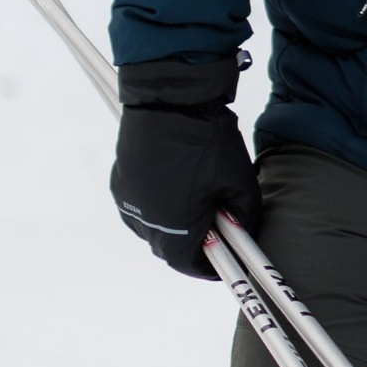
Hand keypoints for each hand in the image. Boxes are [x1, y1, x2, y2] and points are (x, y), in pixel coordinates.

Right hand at [111, 56, 263, 277]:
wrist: (171, 101)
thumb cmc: (207, 142)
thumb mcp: (240, 183)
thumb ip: (245, 216)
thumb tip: (244, 231)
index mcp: (174, 228)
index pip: (189, 264)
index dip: (210, 266)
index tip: (224, 260)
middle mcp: (144, 221)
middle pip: (169, 249)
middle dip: (193, 245)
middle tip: (215, 231)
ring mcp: (128, 201)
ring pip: (152, 228)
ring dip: (173, 226)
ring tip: (197, 207)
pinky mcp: (120, 182)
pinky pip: (139, 208)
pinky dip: (157, 207)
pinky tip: (175, 191)